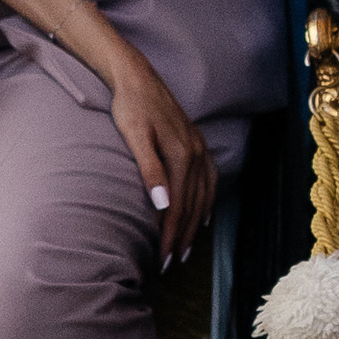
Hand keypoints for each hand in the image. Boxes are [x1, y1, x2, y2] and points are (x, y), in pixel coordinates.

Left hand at [105, 57, 214, 268]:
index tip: (162, 259)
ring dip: (195, 225)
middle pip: (191, 206)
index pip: (177, 207)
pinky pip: (209, 179)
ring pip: (202, 196)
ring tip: (186, 249)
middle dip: (182, 237)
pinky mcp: (196, 142)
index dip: (170, 235)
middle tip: (170, 263)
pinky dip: (208, 201)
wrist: (136, 76)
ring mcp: (199, 148)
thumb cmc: (129, 106)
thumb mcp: (134, 137)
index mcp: (181, 155)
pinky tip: (204, 215)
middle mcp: (195, 154)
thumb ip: (150, 171)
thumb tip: (164, 205)